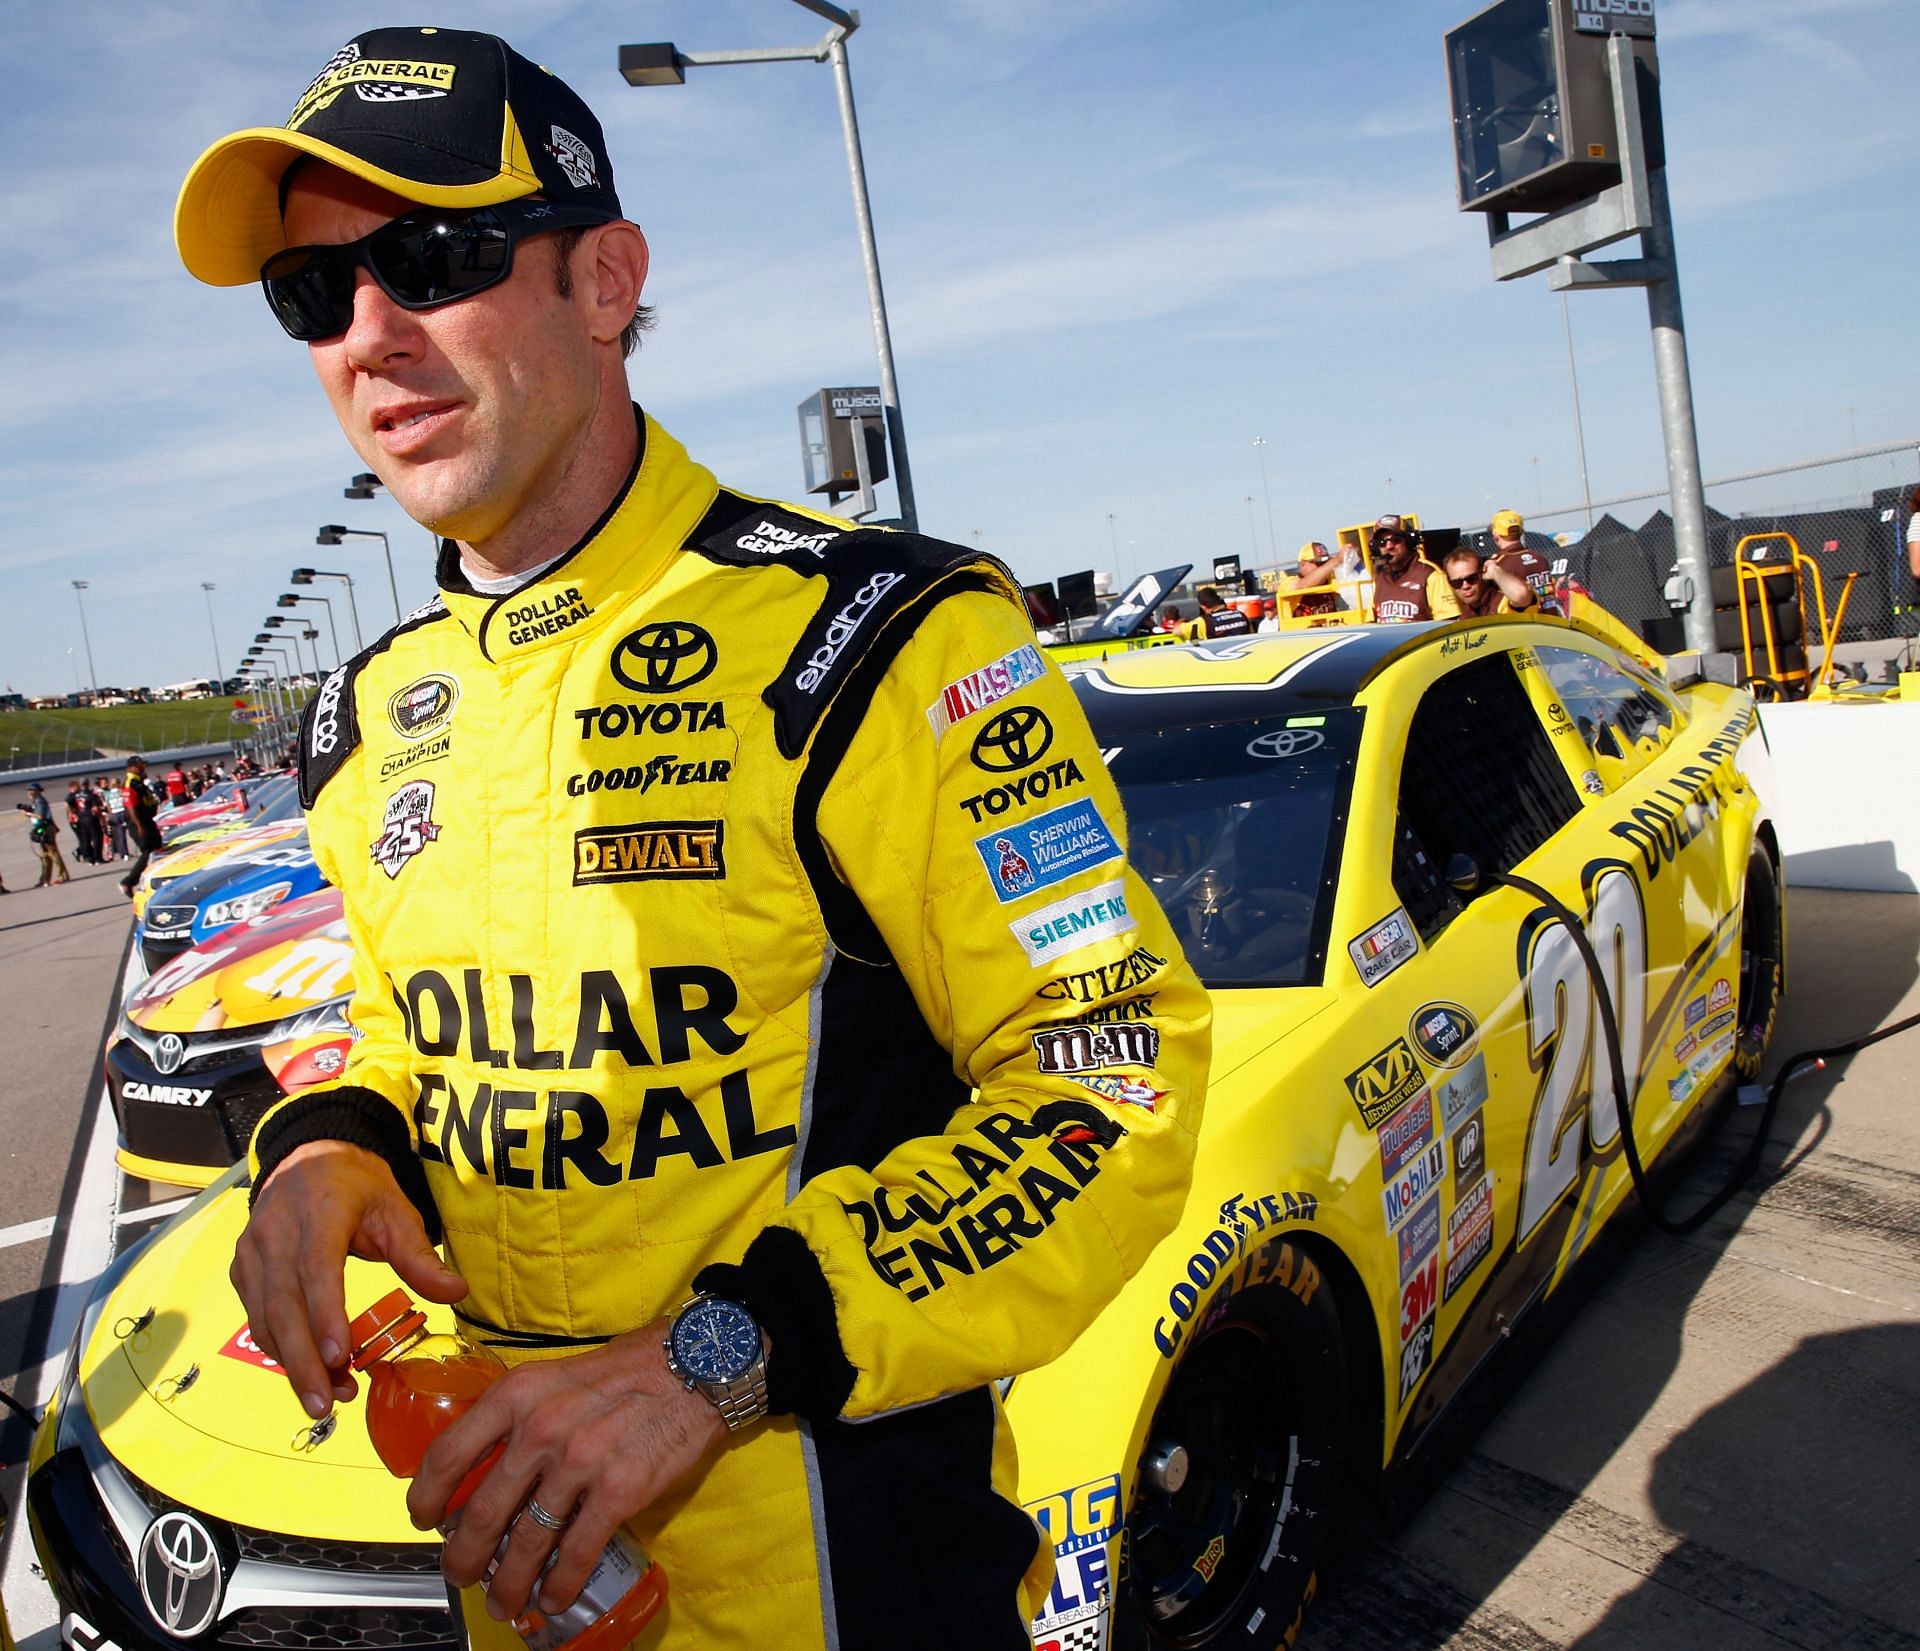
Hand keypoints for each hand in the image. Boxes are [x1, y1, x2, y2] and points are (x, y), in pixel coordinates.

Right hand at [231, 1139, 466, 1418]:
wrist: (306, 1158)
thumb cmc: (356, 1186)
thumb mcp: (396, 1209)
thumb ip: (419, 1255)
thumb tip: (457, 1294)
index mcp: (317, 1211)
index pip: (315, 1267)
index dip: (324, 1313)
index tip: (338, 1355)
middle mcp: (275, 1233)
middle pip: (283, 1305)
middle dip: (304, 1360)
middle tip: (328, 1403)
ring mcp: (252, 1252)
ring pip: (265, 1318)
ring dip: (293, 1362)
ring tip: (327, 1397)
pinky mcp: (242, 1269)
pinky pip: (256, 1316)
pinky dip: (279, 1348)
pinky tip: (308, 1371)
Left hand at [409, 1327, 725, 1620]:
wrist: (694, 1364)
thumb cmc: (626, 1368)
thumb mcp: (557, 1375)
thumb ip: (520, 1413)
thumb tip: (487, 1462)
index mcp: (518, 1394)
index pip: (448, 1454)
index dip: (426, 1496)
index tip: (424, 1518)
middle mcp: (541, 1429)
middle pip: (482, 1512)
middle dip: (463, 1557)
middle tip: (460, 1573)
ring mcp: (581, 1462)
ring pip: (526, 1542)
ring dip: (509, 1583)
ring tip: (504, 1602)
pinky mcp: (620, 1489)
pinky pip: (578, 1551)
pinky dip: (561, 1583)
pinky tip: (554, 1596)